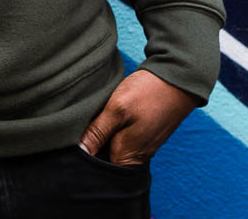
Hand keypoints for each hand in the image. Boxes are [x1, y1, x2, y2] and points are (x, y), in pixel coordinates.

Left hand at [79, 70, 196, 165]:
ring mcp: (143, 145)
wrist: (177, 79)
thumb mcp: (117, 109)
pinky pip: (124, 138)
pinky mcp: (145, 134)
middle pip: (106, 159)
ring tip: (92, 119)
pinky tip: (107, 116)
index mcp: (128, 158)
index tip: (71, 141)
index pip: (97, 168)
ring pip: (114, 147)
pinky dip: (114, 129)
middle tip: (79, 127)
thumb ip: (98, 132)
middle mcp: (136, 157)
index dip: (83, 156)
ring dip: (104, 136)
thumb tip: (79, 151)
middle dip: (93, 146)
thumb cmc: (147, 93)